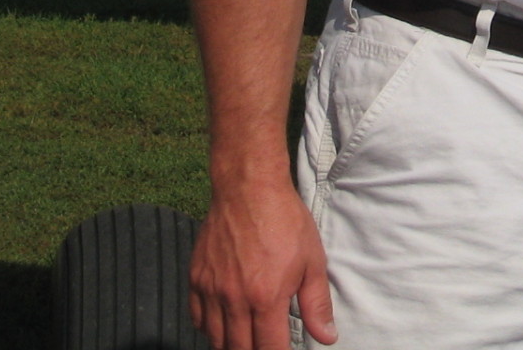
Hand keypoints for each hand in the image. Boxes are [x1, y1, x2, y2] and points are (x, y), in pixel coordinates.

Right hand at [190, 180, 336, 349]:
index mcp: (266, 298)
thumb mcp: (312, 260)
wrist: (248, 188)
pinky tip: (223, 323)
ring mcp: (211, 290)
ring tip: (245, 340)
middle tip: (264, 345)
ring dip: (231, 345)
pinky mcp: (195, 278)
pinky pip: (196, 318)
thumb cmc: (284, 221)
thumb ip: (316, 303)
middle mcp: (234, 300)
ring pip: (215, 339)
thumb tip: (326, 337)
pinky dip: (209, 328)